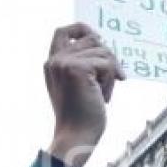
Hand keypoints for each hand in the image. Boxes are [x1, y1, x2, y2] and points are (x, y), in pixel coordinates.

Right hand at [44, 22, 123, 166]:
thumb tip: (105, 46)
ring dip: (110, 74)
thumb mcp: (80, 85)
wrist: (77, 136)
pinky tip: (104, 98)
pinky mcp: (77, 69)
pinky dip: (111, 81)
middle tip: (114, 78)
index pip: (63, 31)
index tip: (99, 42)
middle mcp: (55, 60)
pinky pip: (107, 64)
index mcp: (52, 63)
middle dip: (108, 58)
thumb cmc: (82, 117)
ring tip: (103, 94)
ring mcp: (64, 63)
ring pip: (103, 52)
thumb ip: (85, 64)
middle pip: (92, 39)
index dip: (83, 30)